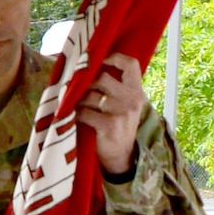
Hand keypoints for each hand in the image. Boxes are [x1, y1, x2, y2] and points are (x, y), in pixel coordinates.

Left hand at [76, 53, 145, 174]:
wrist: (121, 157)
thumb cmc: (117, 127)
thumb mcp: (124, 106)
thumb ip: (115, 89)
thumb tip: (89, 67)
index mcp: (137, 92)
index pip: (131, 64)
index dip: (114, 57)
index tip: (100, 60)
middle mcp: (133, 100)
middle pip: (103, 77)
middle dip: (86, 84)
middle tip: (78, 91)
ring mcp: (122, 113)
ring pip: (91, 95)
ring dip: (79, 101)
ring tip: (76, 107)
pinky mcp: (110, 125)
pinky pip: (85, 112)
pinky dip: (77, 115)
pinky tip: (77, 119)